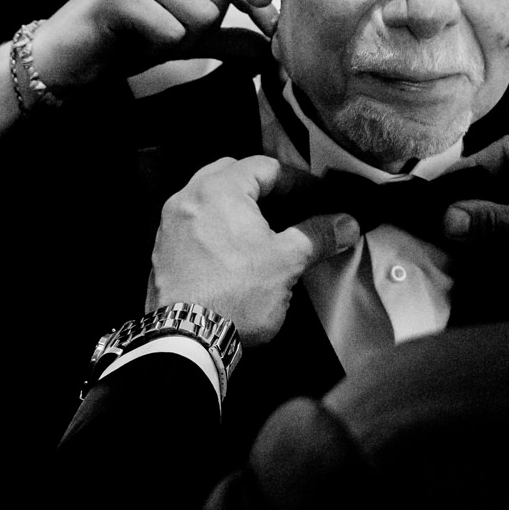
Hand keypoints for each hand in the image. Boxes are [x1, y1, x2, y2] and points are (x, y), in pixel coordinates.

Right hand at [33, 0, 277, 92]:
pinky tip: (132, 42)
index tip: (270, 29)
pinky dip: (159, 47)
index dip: (251, 4)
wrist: (62, 59)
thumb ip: (224, 37)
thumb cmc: (120, 41)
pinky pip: (173, 31)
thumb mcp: (182, 36)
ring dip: (182, 40)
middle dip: (206, 25)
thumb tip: (268, 48)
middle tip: (170, 34)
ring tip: (148, 36)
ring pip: (202, 13)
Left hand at [146, 157, 359, 345]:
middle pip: (232, 175)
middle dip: (264, 188)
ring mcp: (170, 226)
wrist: (188, 342)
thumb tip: (346, 224)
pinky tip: (235, 253)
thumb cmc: (235, 296)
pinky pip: (194, 226)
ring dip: (238, 208)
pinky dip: (217, 229)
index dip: (298, 181)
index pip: (265, 167)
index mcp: (218, 189)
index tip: (317, 198)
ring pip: (210, 200)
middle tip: (291, 207)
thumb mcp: (288, 262)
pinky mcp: (162, 253)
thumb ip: (319, 235)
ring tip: (264, 231)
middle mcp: (188, 199)